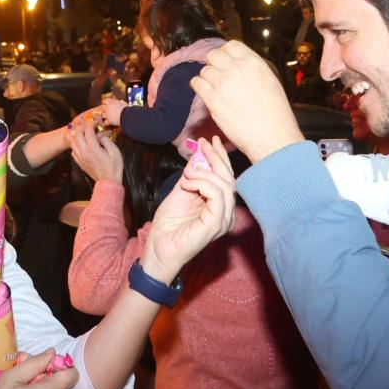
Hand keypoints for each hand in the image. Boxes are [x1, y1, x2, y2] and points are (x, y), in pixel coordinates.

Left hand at [68, 117, 122, 182]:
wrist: (108, 182)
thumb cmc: (114, 167)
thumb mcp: (114, 151)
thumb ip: (106, 140)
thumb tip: (100, 134)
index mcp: (93, 148)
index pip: (88, 130)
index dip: (92, 124)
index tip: (97, 123)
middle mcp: (84, 152)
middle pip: (77, 134)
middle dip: (82, 127)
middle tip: (89, 126)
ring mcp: (80, 158)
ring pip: (73, 142)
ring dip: (78, 135)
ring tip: (85, 134)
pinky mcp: (79, 163)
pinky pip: (73, 151)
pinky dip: (76, 145)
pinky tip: (83, 144)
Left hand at [100, 95, 125, 125]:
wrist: (127, 115)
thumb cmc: (127, 109)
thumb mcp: (124, 103)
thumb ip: (121, 102)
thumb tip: (121, 102)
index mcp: (112, 102)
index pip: (105, 101)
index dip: (105, 103)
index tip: (107, 105)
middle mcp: (108, 107)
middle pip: (102, 107)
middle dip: (104, 110)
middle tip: (107, 111)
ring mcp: (108, 114)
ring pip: (103, 115)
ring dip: (105, 116)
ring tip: (108, 118)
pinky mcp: (109, 121)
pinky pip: (105, 122)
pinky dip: (107, 123)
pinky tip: (109, 123)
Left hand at [141, 138, 235, 280]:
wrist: (158, 248)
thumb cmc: (169, 225)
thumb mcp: (180, 191)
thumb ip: (192, 174)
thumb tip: (199, 153)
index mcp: (220, 206)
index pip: (227, 178)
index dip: (220, 157)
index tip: (209, 140)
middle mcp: (226, 213)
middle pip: (230, 180)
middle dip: (216, 158)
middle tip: (204, 144)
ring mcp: (223, 220)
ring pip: (225, 186)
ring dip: (205, 173)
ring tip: (187, 172)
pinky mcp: (216, 225)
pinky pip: (217, 196)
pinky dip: (203, 184)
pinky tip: (188, 183)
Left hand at [190, 40, 302, 163]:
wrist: (271, 136)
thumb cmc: (276, 114)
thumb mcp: (271, 82)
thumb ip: (253, 70)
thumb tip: (240, 66)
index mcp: (253, 63)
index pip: (231, 46)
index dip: (226, 53)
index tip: (225, 61)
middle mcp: (236, 69)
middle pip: (214, 56)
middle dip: (214, 64)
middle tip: (218, 75)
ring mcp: (222, 83)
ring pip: (204, 70)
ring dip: (207, 77)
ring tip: (214, 88)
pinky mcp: (212, 99)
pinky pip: (196, 83)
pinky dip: (198, 86)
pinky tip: (205, 92)